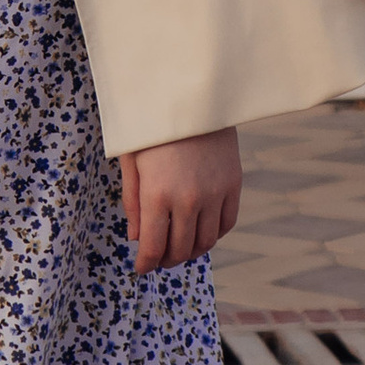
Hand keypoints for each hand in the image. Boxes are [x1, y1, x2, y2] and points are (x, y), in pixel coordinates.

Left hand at [119, 129, 242, 274]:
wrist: (191, 95)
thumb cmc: (152, 126)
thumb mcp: (130, 161)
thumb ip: (133, 202)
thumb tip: (137, 238)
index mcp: (157, 195)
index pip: (154, 247)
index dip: (146, 264)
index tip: (142, 269)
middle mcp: (188, 200)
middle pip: (181, 249)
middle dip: (167, 260)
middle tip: (159, 260)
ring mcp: (214, 193)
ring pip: (206, 241)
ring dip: (191, 252)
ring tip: (180, 249)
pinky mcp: (233, 184)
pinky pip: (226, 223)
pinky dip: (214, 235)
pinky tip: (201, 232)